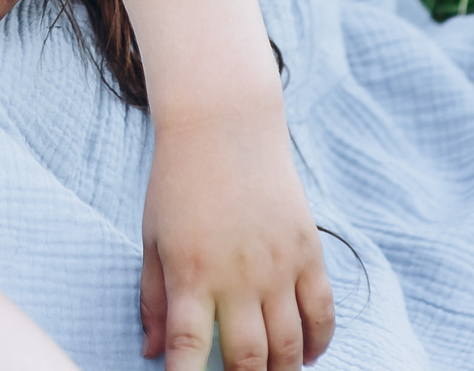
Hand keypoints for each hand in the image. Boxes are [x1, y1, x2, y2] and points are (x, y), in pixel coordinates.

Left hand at [140, 99, 333, 369]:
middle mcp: (238, 275)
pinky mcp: (307, 251)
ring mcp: (278, 265)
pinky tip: (307, 355)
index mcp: (192, 273)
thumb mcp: (152, 238)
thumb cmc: (179, 182)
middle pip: (250, 359)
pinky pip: (322, 312)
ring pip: (290, 345)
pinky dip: (318, 343)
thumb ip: (153, 298)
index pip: (189, 347)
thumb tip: (151, 351)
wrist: (224, 125)